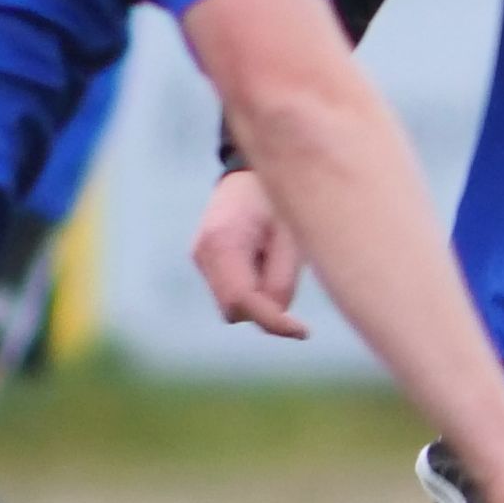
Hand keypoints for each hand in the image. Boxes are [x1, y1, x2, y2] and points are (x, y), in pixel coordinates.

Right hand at [191, 169, 307, 337]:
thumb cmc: (277, 198)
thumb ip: (282, 279)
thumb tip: (277, 314)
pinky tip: (264, 253)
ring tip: (275, 253)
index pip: (241, 301)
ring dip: (260, 294)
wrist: (251, 171)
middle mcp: (203, 252)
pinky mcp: (206, 261)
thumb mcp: (291, 236)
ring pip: (233, 303)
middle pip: (234, 308)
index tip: (303, 331)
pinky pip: (233, 290)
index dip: (273, 322)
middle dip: (265, 307)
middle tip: (291, 271)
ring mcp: (200, 257)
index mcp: (222, 241)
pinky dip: (253, 284)